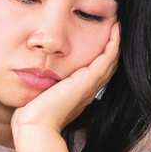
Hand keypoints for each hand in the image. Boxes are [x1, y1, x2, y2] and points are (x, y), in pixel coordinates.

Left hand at [12, 21, 119, 136]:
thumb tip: (32, 76)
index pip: (95, 73)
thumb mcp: (39, 96)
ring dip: (116, 42)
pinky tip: (116, 28)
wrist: (37, 126)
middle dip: (112, 48)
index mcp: (78, 94)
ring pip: (111, 61)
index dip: (100, 57)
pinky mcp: (90, 80)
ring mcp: (91, 85)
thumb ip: (41, 87)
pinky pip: (108, 57)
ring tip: (118, 26)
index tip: (100, 40)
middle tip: (116, 29)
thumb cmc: (32, 116)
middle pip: (107, 66)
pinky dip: (114, 42)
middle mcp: (88, 90)